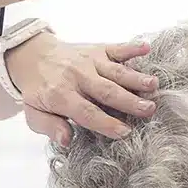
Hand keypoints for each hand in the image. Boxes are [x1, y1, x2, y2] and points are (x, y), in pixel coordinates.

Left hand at [4, 34, 158, 144]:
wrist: (34, 56)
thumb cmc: (39, 91)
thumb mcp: (34, 114)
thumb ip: (50, 127)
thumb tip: (66, 140)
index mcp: (60, 94)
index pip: (86, 112)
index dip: (105, 123)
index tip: (125, 132)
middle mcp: (76, 76)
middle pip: (105, 91)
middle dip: (128, 101)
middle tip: (149, 110)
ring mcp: (89, 61)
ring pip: (114, 71)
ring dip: (135, 77)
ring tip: (153, 85)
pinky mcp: (98, 49)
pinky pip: (116, 48)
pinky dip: (131, 48)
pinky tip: (146, 48)